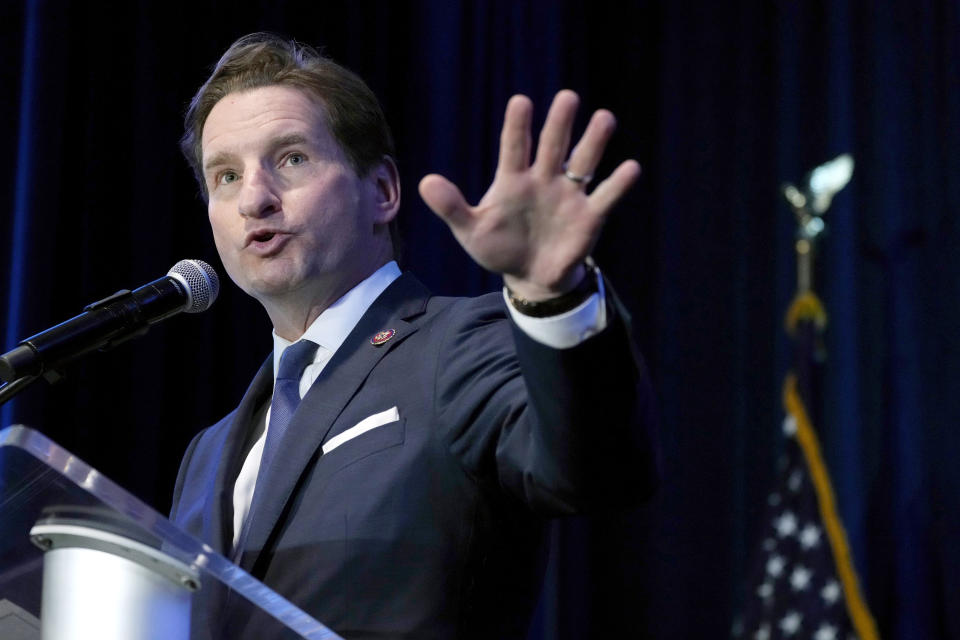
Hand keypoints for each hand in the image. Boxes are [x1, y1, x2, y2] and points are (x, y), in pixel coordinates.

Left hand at [418, 90, 640, 300]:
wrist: (529, 278)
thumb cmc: (498, 249)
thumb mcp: (470, 231)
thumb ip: (451, 207)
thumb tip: (424, 182)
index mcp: (513, 180)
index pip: (514, 147)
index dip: (517, 126)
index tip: (521, 102)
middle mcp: (544, 179)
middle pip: (553, 146)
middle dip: (560, 123)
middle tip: (568, 98)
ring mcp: (568, 195)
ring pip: (584, 161)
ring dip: (594, 142)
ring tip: (604, 118)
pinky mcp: (589, 216)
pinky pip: (606, 196)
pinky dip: (618, 184)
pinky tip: (630, 168)